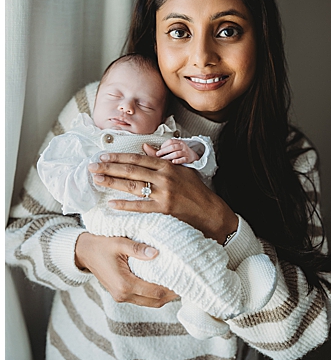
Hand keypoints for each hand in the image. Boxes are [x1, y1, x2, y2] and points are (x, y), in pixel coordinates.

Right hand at [74, 232, 177, 306]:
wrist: (84, 251)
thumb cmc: (101, 244)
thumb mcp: (120, 243)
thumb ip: (138, 249)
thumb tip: (156, 254)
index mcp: (124, 284)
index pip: (155, 293)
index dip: (173, 290)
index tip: (187, 281)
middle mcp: (122, 295)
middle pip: (155, 302)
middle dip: (172, 295)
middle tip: (187, 283)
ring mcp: (121, 296)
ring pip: (149, 303)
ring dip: (164, 296)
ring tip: (179, 283)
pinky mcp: (120, 294)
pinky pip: (142, 299)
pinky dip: (154, 294)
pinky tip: (164, 283)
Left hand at [88, 146, 236, 241]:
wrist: (210, 211)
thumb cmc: (196, 191)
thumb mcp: (182, 170)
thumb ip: (161, 159)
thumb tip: (145, 148)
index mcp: (168, 166)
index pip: (139, 158)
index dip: (119, 157)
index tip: (104, 156)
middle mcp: (164, 177)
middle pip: (131, 170)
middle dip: (109, 167)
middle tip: (92, 166)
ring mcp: (163, 193)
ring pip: (132, 186)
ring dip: (112, 182)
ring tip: (97, 180)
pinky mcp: (163, 208)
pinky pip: (139, 206)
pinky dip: (124, 205)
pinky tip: (111, 203)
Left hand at [156, 138, 198, 164]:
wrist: (192, 156)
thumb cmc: (180, 152)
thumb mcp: (174, 147)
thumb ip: (164, 148)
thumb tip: (147, 146)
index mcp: (179, 142)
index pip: (170, 141)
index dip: (164, 145)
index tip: (159, 150)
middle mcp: (183, 146)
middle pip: (173, 147)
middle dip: (164, 151)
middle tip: (158, 155)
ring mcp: (186, 152)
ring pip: (177, 153)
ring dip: (168, 156)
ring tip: (163, 160)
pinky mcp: (188, 159)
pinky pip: (183, 159)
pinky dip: (178, 161)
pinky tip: (173, 162)